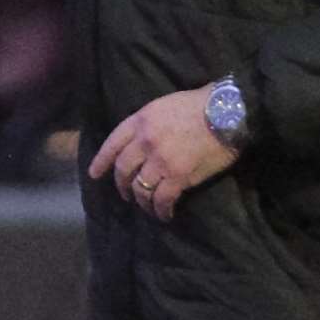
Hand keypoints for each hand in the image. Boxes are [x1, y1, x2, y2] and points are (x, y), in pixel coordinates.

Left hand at [88, 87, 240, 221]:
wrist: (225, 113)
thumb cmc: (198, 105)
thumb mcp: (163, 106)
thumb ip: (149, 124)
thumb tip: (142, 143)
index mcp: (140, 120)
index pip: (113, 143)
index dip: (102, 160)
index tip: (94, 174)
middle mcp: (145, 141)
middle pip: (123, 169)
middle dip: (122, 185)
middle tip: (126, 194)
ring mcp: (159, 160)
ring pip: (140, 188)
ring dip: (141, 201)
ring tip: (147, 207)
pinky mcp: (178, 176)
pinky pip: (162, 198)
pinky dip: (161, 210)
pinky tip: (164, 214)